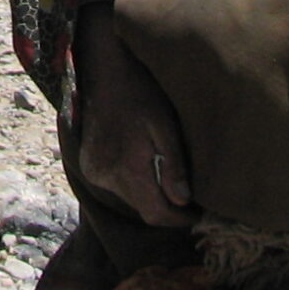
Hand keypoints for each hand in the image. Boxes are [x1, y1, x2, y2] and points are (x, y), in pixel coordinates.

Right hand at [73, 6, 195, 227]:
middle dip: (168, 208)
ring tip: (172, 183)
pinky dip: (134, 184)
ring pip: (130, 199)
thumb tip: (183, 201)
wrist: (105, 70)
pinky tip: (147, 168)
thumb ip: (174, 165)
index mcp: (126, 167)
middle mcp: (104, 174)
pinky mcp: (88, 164)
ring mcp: (93, 169)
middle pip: (143, 209)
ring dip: (151, 196)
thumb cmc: (141, 92)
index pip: (155, 213)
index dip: (180, 219)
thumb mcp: (165, 125)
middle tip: (192, 201)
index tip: (200, 213)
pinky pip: (116, 186)